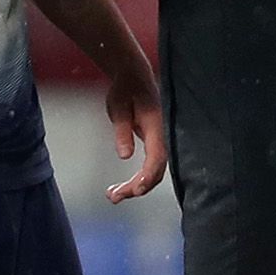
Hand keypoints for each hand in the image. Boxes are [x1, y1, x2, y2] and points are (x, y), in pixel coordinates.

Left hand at [103, 63, 166, 202]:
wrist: (134, 77)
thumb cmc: (125, 89)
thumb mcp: (118, 106)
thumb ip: (122, 130)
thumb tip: (124, 155)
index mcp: (157, 125)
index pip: (157, 156)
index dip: (148, 175)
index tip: (136, 190)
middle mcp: (163, 136)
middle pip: (156, 170)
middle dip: (137, 188)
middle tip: (113, 197)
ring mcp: (160, 141)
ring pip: (153, 172)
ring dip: (136, 187)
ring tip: (112, 196)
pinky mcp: (154, 145)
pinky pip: (150, 167)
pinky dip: (137, 180)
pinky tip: (122, 188)